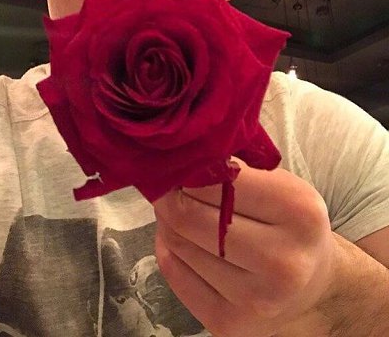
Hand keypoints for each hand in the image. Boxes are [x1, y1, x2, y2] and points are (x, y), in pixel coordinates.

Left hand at [153, 159, 336, 336]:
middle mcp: (282, 261)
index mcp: (299, 212)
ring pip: (178, 244)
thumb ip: (235, 169)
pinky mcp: (229, 324)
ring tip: (177, 209)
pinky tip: (180, 237)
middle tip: (168, 184)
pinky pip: (174, 273)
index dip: (191, 170)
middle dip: (170, 195)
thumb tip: (182, 161)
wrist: (314, 283)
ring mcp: (255, 300)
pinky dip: (168, 248)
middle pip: (190, 216)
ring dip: (167, 220)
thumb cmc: (290, 222)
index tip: (184, 165)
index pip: (218, 181)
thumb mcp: (280, 183)